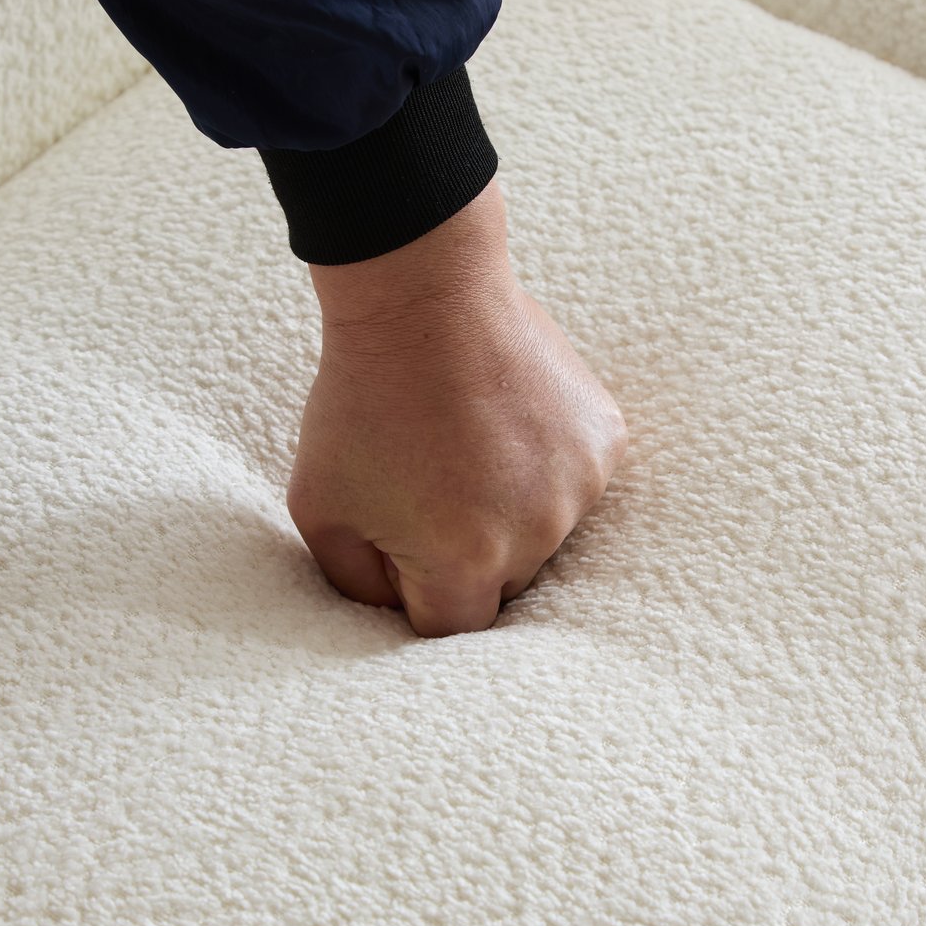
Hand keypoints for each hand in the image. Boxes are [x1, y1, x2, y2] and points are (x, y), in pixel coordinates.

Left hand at [287, 178, 626, 636]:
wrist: (422, 296)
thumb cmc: (361, 400)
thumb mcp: (319, 506)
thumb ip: (357, 584)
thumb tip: (399, 609)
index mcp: (464, 562)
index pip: (451, 629)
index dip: (418, 589)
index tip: (403, 544)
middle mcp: (535, 535)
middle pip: (503, 585)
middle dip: (466, 552)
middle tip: (432, 484)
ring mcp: (579, 486)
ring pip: (543, 534)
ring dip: (511, 508)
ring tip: (472, 444)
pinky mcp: (605, 441)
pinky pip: (575, 483)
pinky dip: (546, 466)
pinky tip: (511, 422)